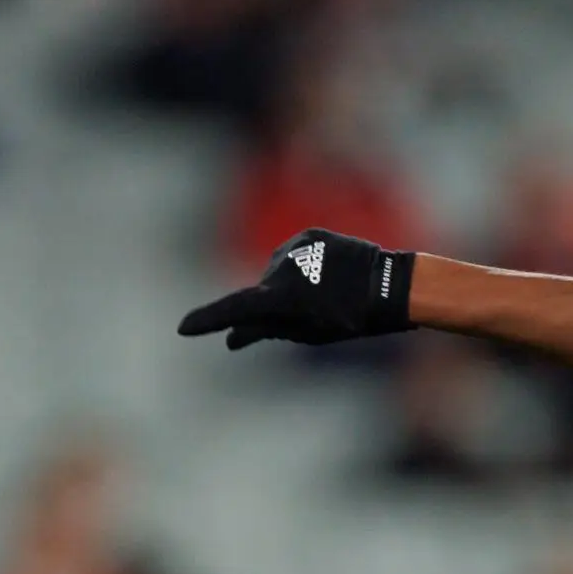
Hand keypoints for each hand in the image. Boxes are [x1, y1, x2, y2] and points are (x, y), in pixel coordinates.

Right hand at [177, 229, 414, 349]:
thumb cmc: (350, 320)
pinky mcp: (310, 234)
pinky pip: (297, 255)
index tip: (183, 328)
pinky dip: (305, 268)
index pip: (235, 309)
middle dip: (272, 306)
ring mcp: (295, 247)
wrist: (390, 285)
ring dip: (290, 285)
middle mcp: (281, 266)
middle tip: (309, 317)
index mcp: (280, 297)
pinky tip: (330, 277)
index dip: (208, 320)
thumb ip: (267, 332)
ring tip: (326, 296)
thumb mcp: (308, 334)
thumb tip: (233, 339)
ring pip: (278, 272)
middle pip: (262, 291)